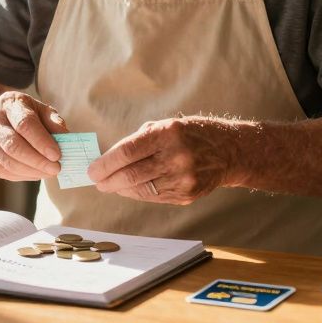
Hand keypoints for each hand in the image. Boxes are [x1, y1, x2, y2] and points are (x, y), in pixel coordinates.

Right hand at [0, 91, 68, 181]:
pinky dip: (24, 175)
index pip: (25, 124)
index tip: (57, 155)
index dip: (42, 142)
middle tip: (56, 168)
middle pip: (14, 146)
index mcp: (9, 103)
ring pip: (9, 162)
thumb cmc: (24, 114)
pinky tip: (37, 173)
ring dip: (33, 171)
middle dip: (38, 161)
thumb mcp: (41, 110)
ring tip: (50, 172)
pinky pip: (5, 171)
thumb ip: (54, 123)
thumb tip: (66, 140)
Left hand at [87, 117, 241, 204]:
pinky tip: (130, 189)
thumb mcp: (166, 126)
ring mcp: (183, 178)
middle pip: (131, 174)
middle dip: (108, 180)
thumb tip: (109, 161)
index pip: (128, 151)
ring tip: (111, 185)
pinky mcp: (187, 194)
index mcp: (168, 133)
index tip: (92, 170)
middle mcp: (176, 156)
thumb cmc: (191, 134)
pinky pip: (154, 197)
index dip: (106, 163)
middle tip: (97, 181)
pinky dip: (138, 193)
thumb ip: (139, 142)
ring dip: (121, 189)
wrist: (229, 151)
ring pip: (141, 189)